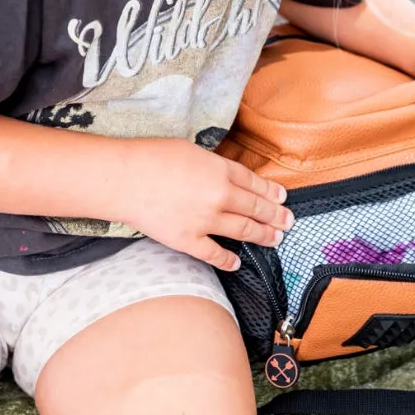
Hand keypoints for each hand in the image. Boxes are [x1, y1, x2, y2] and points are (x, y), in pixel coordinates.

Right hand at [118, 138, 293, 271]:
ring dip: (262, 236)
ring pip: (243, 230)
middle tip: (289, 221)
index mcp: (221, 170)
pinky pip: (214, 253)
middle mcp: (220, 195)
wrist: (125, 178)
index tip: (282, 197)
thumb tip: (228, 177)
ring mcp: (205, 220)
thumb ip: (215, 166)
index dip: (271, 191)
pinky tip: (238, 262)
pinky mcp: (188, 240)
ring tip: (276, 239)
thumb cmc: (154, 157)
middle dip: (275, 216)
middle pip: (255, 207)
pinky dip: (228, 260)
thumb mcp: (194, 151)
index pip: (255, 183)